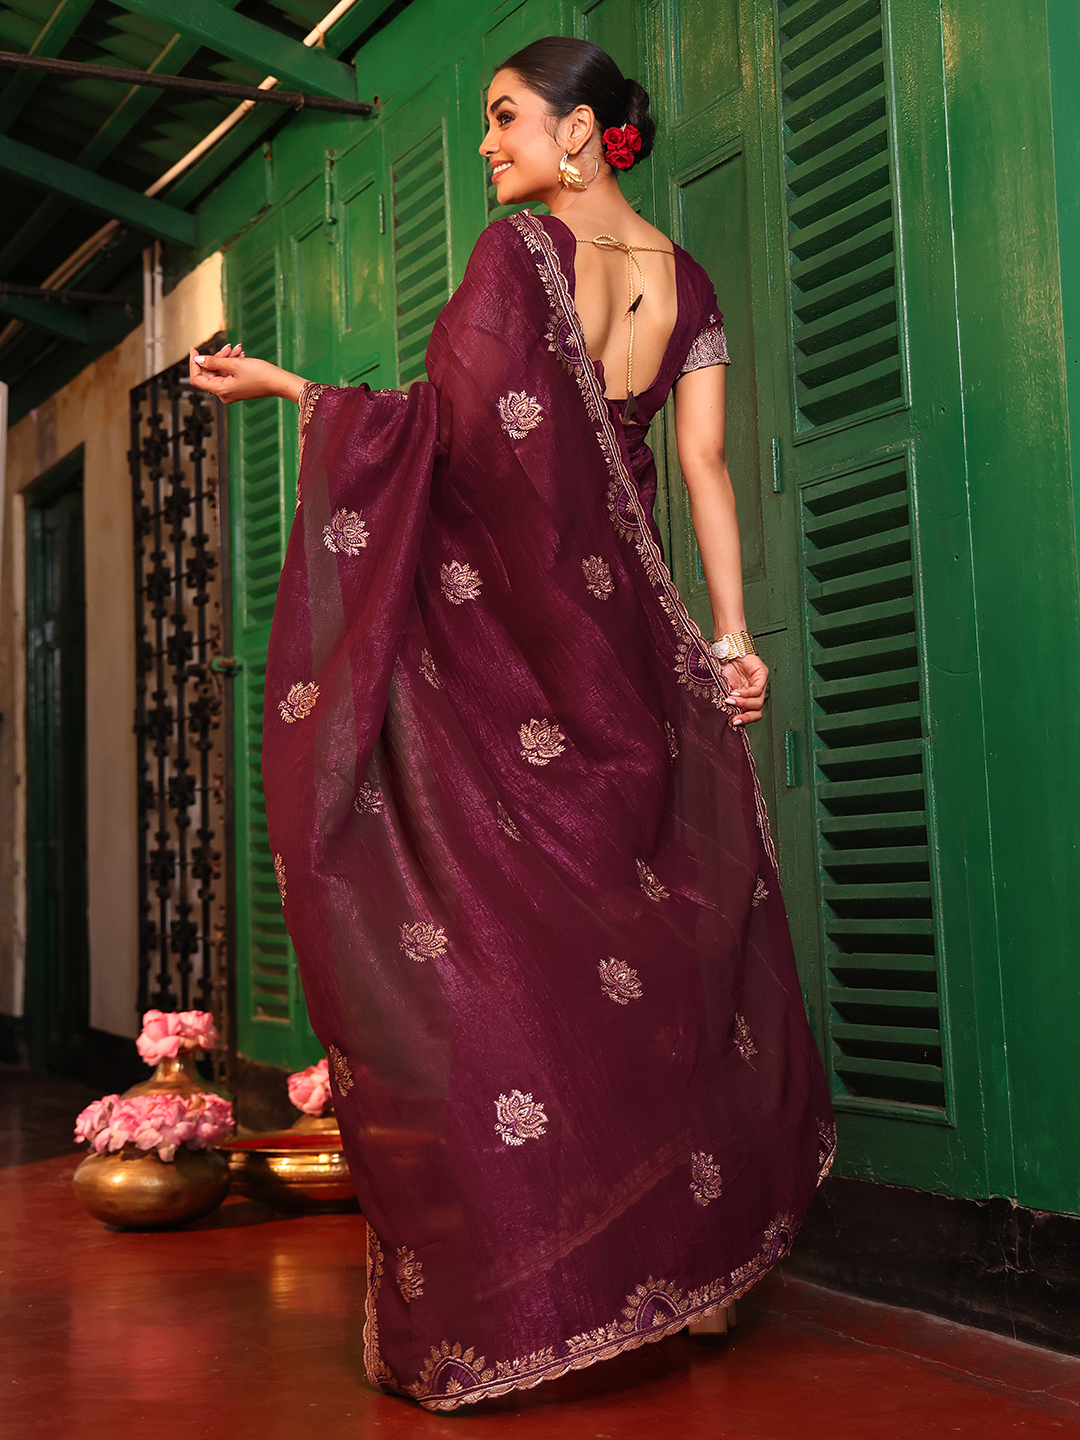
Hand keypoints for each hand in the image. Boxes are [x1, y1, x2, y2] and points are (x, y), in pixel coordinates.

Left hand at [188, 343, 305, 403]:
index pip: (197, 379)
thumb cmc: (260, 374)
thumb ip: (213, 361)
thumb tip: (197, 359)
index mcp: (221, 390)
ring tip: (237, 349)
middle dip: (216, 357)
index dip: (193, 364)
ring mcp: (231, 392)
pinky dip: (232, 363)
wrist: (279, 382)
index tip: (194, 350)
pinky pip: (228, 374)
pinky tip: (240, 355)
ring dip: (226, 358)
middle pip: (210, 373)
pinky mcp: (238, 388)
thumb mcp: (234, 364)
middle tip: (228, 346)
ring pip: (220, 371)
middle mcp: (224, 394)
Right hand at [722, 652, 768, 725]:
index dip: (744, 720)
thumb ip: (724, 700)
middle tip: (735, 719)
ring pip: (758, 702)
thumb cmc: (724, 668)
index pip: (751, 714)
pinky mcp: (762, 675)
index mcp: (746, 698)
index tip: (732, 723)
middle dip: (746, 717)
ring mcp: (760, 685)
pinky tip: (736, 692)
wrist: (727, 651)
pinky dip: (746, 693)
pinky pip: (757, 690)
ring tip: (731, 700)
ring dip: (743, 703)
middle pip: (757, 712)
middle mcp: (755, 693)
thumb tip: (719, 715)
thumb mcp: (722, 688)